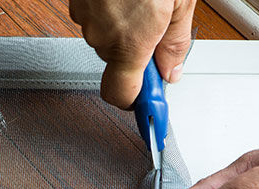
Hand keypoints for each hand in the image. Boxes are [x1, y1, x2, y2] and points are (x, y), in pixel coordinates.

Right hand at [69, 0, 196, 108]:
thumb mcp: (180, 2)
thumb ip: (175, 43)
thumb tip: (171, 70)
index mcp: (130, 42)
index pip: (122, 95)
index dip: (135, 103)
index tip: (148, 107)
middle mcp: (102, 36)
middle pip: (119, 62)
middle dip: (137, 50)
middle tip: (156, 28)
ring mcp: (86, 19)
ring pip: (107, 37)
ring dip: (124, 27)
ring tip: (140, 1)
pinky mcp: (78, 3)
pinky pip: (96, 18)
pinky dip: (110, 11)